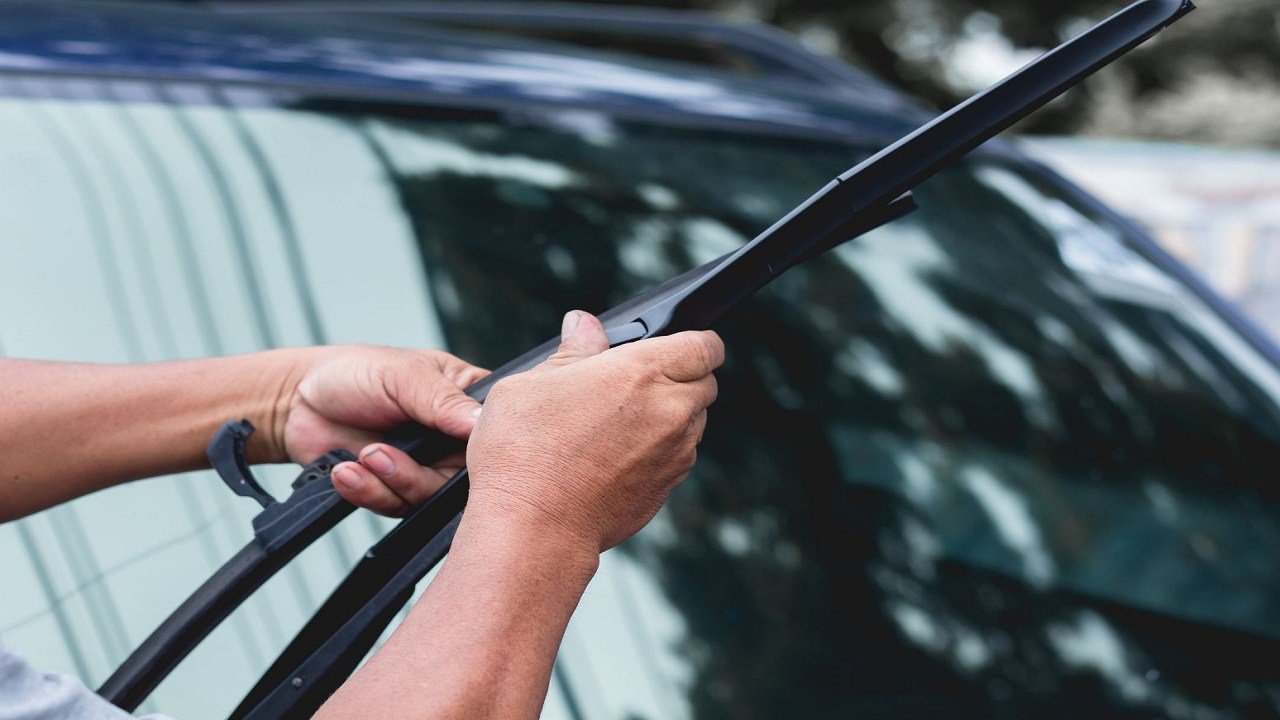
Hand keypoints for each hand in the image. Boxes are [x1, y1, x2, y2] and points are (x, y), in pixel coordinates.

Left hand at [276, 346, 487, 514]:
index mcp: (466, 401)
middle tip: (383, 453)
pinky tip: (346, 470)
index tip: (452, 449)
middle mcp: (451, 440)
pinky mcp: (395, 490)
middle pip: (465, 478)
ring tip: (363, 456)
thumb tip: (483, 423)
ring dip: (390, 481)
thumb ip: (444, 401)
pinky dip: (368, 491)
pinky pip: (395, 506)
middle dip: (421, 472)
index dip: (482, 447)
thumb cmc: (355, 372)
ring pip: (429, 497)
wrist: (298, 401)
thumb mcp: (404, 376)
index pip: (495, 432)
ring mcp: (425, 467)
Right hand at [465, 310, 722, 553]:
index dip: (696, 341)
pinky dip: (660, 451)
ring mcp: (674, 454)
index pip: (705, 346)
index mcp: (642, 372)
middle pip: (705, 384)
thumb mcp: (532, 383)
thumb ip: (573, 350)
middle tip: (637, 383)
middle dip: (682, 377)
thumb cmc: (524, 454)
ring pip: (694, 423)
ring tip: (620, 422)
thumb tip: (584, 325)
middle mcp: (670, 411)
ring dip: (672, 415)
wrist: (533, 528)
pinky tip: (616, 456)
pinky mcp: (667, 489)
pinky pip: (678, 458)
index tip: (681, 344)